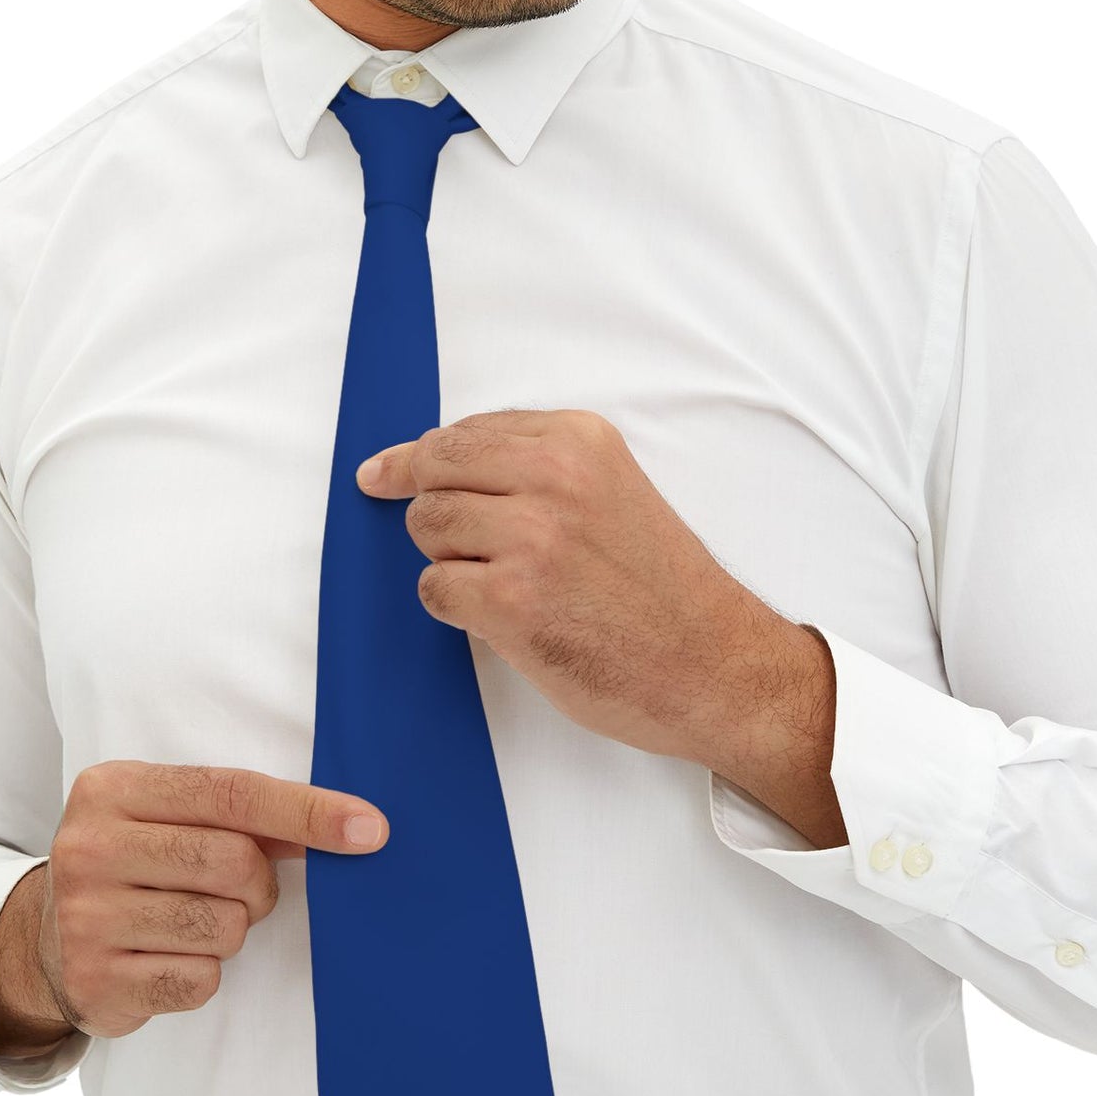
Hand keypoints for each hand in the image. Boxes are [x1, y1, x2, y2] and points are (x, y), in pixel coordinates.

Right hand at [0, 763, 388, 1056]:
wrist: (42, 941)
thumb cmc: (135, 865)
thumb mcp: (170, 818)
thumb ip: (245, 815)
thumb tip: (351, 826)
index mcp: (112, 789)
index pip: (232, 793)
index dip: (308, 811)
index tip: (370, 829)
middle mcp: (89, 848)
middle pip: (235, 862)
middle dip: (259, 885)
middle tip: (241, 892)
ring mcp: (86, 918)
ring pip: (224, 927)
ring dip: (231, 931)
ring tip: (192, 923)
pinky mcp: (96, 981)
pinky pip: (200, 979)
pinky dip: (203, 973)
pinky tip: (167, 958)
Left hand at [356, 410, 838, 818]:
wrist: (711, 664)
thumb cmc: (663, 592)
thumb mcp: (614, 494)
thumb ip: (540, 472)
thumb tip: (442, 470)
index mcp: (579, 442)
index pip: (466, 432)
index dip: (419, 458)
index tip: (385, 471)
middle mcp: (554, 479)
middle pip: (433, 471)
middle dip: (428, 506)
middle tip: (446, 541)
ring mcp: (530, 539)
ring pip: (428, 528)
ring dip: (447, 561)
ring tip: (502, 585)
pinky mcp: (511, 601)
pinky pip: (436, 590)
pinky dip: (454, 607)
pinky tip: (500, 619)